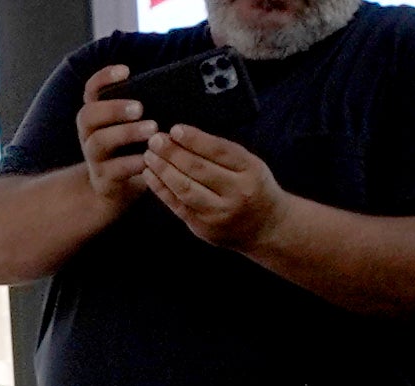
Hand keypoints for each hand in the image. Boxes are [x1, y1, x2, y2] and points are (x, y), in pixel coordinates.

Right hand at [75, 64, 155, 210]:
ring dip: (126, 133)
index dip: (104, 78)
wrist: (117, 188)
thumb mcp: (136, 124)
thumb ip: (147, 105)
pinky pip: (114, 169)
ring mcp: (94, 156)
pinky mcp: (103, 178)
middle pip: (88, 115)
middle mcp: (90, 133)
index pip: (92, 89)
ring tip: (152, 129)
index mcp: (98, 114)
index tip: (126, 71)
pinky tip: (150, 157)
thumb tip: (180, 84)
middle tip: (140, 108)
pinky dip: (133, 162)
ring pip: (99, 141)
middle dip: (114, 108)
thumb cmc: (134, 147)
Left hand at [142, 123, 286, 251]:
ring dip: (163, 170)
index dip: (196, 139)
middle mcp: (236, 192)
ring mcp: (217, 212)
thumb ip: (223, 154)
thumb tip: (185, 136)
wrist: (265, 227)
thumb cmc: (253, 187)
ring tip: (149, 155)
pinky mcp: (201, 227)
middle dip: (173, 153)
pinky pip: (177, 205)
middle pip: (199, 169)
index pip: (220, 151)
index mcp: (251, 170)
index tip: (176, 129)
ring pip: (185, 188)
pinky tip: (149, 174)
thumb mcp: (250, 165)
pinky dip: (161, 189)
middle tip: (155, 140)